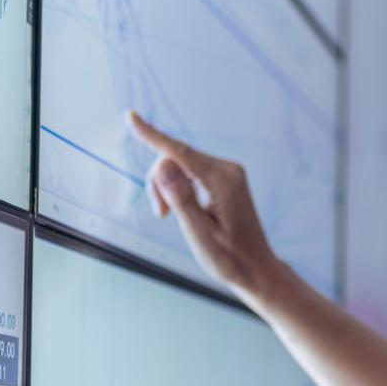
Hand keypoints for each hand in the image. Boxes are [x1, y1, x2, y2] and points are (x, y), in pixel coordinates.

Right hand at [127, 112, 281, 304]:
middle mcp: (228, 169)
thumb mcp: (200, 235)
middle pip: (176, 157)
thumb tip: (163, 166)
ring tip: (169, 215)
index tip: (130, 117)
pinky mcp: (224, 177)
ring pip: (180, 163)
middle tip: (159, 214)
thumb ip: (181, 200)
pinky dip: (178, 186)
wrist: (256, 268)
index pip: (180, 152)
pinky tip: (184, 208)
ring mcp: (228, 171)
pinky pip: (190, 170)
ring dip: (167, 186)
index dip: (152, 136)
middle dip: (159, 181)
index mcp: (223, 182)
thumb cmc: (229, 258)